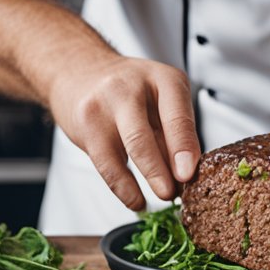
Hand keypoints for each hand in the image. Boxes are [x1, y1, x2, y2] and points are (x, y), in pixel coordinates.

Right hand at [47, 53, 200, 210]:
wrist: (81, 71)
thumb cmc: (129, 89)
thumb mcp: (159, 99)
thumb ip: (173, 131)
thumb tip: (186, 175)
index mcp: (163, 79)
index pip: (177, 115)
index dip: (183, 147)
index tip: (188, 174)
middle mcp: (132, 87)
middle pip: (145, 135)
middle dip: (161, 170)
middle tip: (173, 193)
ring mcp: (105, 104)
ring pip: (126, 149)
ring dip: (146, 179)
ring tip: (161, 197)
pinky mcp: (86, 123)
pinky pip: (106, 163)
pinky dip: (123, 187)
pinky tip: (135, 199)